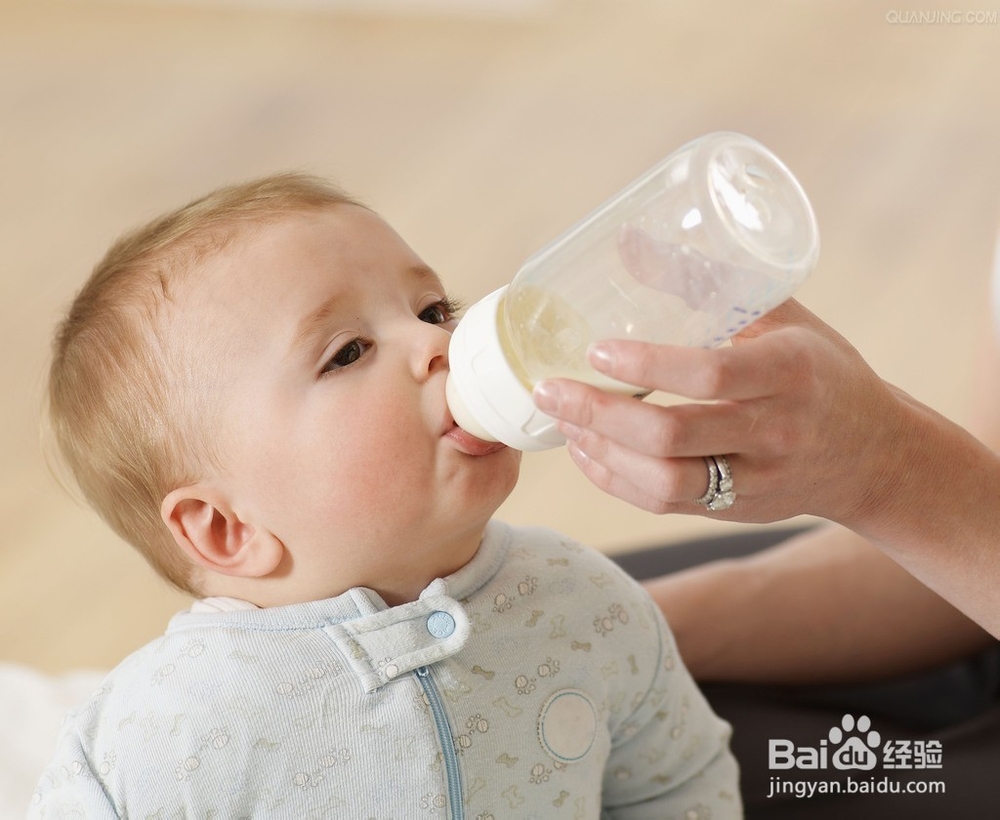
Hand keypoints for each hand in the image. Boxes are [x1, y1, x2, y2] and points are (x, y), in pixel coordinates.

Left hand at [532, 299, 901, 524]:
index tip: (596, 351)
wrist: (875, 455)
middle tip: (550, 391)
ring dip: (601, 453)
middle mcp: (774, 431)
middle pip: (672, 436)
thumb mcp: (782, 316)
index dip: (647, 365)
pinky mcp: (738, 510)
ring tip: (563, 421)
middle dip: (599, 415)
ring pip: (663, 482)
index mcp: (790, 371)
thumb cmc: (822, 371)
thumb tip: (626, 241)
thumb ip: (707, 282)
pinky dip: (616, 481)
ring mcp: (756, 479)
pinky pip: (666, 504)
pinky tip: (587, 452)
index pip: (710, 375)